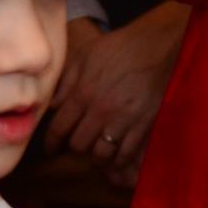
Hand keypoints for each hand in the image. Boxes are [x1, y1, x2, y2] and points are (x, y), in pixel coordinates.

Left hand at [44, 3, 187, 174]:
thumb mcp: (84, 56)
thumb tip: (53, 105)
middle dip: (74, 148)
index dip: (51, 142)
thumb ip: (66, 82)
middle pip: (78, 145)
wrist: (155, 46)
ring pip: (101, 154)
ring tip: (95, 153)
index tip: (51, 148)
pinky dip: (118, 161)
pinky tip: (116, 158)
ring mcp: (122, 120)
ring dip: (96, 157)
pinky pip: (126, 153)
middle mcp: (100, 111)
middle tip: (76, 146)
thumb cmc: (118, 48)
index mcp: (82, 93)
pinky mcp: (142, 125)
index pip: (58, 128)